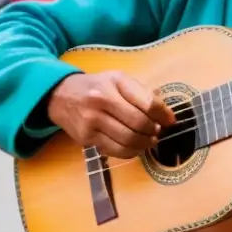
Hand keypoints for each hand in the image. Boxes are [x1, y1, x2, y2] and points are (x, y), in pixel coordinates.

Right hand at [48, 72, 176, 158]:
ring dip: (144, 143)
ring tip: (149, 140)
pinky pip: (115, 150)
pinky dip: (131, 152)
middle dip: (154, 130)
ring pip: (128, 140)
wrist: (60, 95)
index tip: (170, 120)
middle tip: (157, 131)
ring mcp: (92, 121)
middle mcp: (101, 101)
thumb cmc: (97, 86)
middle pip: (138, 123)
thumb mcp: (118, 79)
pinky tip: (135, 146)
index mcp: (114, 82)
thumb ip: (142, 93)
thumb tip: (166, 115)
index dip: (163, 114)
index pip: (147, 102)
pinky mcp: (86, 138)